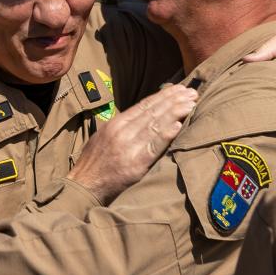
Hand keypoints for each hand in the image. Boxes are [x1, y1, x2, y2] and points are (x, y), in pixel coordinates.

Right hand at [67, 84, 197, 203]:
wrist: (84, 185)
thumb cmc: (95, 162)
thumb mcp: (104, 136)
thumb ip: (122, 126)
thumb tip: (142, 116)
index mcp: (116, 124)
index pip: (144, 105)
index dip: (163, 95)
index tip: (178, 89)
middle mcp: (122, 132)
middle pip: (152, 111)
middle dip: (174, 100)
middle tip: (191, 92)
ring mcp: (129, 147)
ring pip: (155, 124)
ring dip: (175, 112)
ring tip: (190, 104)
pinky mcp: (135, 164)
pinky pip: (153, 147)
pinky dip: (166, 134)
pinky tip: (178, 125)